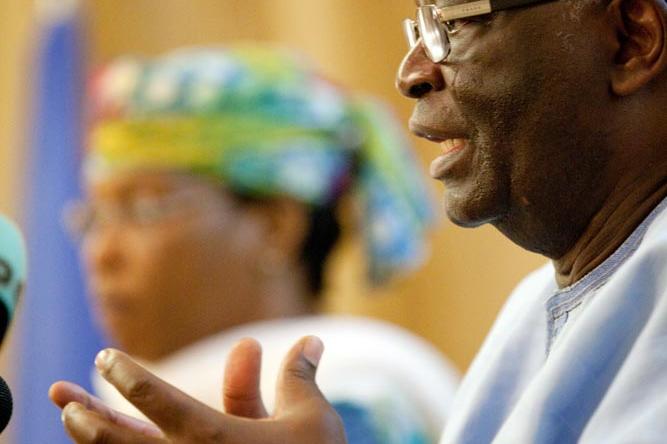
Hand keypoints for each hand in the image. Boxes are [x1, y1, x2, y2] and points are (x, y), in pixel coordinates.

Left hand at [49, 336, 346, 442]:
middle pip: (121, 441)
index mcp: (214, 437)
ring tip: (71, 424)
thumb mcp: (312, 418)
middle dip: (89, 418)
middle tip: (64, 399)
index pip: (156, 398)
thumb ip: (299, 376)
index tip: (106, 359)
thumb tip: (312, 340)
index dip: (126, 375)